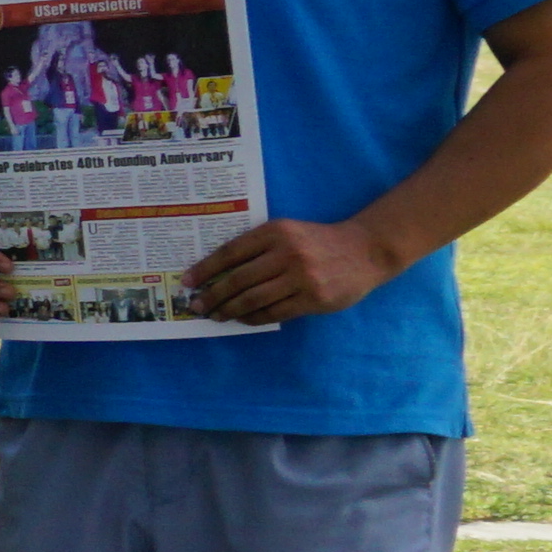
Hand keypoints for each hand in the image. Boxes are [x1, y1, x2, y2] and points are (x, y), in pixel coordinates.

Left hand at [180, 214, 398, 326]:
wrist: (364, 250)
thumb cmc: (316, 241)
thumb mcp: (286, 232)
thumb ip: (257, 247)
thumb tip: (217, 273)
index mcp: (275, 232)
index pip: (230, 253)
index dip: (205, 269)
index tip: (187, 282)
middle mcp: (286, 253)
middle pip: (238, 279)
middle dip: (212, 295)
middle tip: (196, 305)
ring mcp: (301, 277)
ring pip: (253, 299)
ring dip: (229, 310)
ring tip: (215, 315)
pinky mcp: (314, 298)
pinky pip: (274, 312)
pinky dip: (254, 317)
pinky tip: (242, 319)